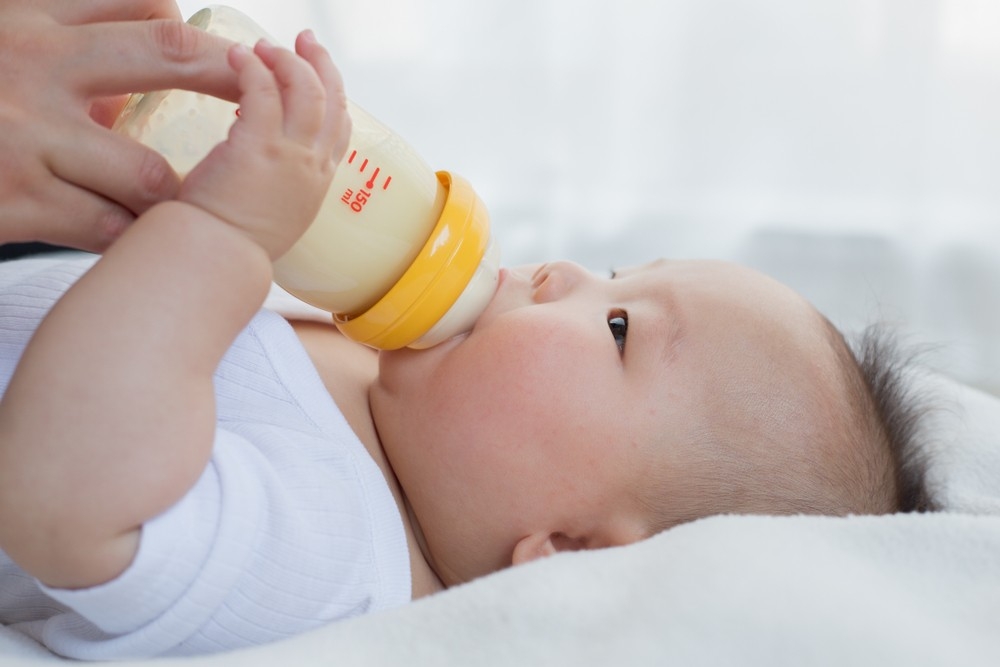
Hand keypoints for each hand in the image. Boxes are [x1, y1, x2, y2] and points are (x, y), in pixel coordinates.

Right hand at [0, 0, 240, 251]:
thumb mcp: (1, 46)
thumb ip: (60, 55)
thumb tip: (130, 97)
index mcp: (27, 18)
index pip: (140, 3)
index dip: (192, 30)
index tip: (226, 59)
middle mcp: (34, 64)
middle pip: (169, 55)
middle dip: (231, 78)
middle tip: (261, 107)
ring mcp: (26, 136)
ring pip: (149, 171)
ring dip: (182, 195)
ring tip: (199, 206)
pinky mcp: (16, 201)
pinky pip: (108, 226)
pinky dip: (136, 236)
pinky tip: (144, 241)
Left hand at [180, 32, 350, 259]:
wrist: (216, 260)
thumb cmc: (230, 245)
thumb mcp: (270, 217)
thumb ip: (271, 188)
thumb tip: (251, 173)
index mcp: (317, 184)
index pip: (339, 129)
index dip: (332, 94)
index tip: (317, 71)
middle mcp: (313, 168)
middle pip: (332, 102)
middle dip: (320, 64)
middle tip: (303, 40)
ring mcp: (291, 157)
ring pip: (306, 92)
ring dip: (287, 62)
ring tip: (264, 47)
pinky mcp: (260, 148)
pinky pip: (264, 94)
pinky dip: (254, 70)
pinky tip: (239, 58)